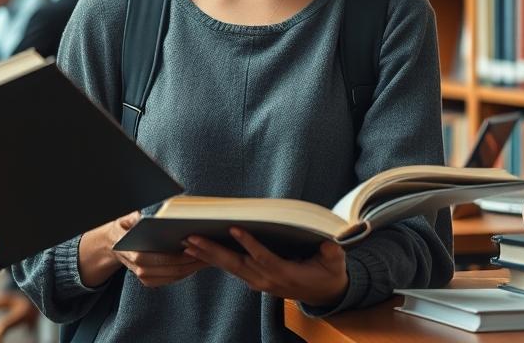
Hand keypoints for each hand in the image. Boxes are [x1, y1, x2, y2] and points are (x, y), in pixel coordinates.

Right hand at [81, 211, 204, 288]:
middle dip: (192, 262)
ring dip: (193, 268)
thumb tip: (147, 215)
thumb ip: (135, 217)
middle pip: (172, 269)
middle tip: (209, 252)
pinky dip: (186, 272)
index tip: (195, 246)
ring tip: (208, 257)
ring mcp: (144, 277)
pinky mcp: (149, 281)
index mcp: (133, 252)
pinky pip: (172, 279)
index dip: (179, 255)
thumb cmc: (124, 228)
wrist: (112, 244)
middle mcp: (139, 268)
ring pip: (175, 276)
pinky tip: (197, 263)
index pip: (160, 258)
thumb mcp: (126, 218)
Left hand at [185, 229, 347, 306]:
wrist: (325, 294)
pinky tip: (199, 250)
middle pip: (237, 265)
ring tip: (188, 242)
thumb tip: (330, 244)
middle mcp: (268, 280)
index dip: (250, 245)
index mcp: (285, 274)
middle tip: (192, 238)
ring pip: (230, 268)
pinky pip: (232, 270)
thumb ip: (332, 254)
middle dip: (214, 251)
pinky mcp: (255, 280)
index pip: (264, 258)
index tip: (235, 229)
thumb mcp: (335, 263)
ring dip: (208, 255)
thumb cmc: (328, 273)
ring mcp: (259, 282)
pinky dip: (215, 260)